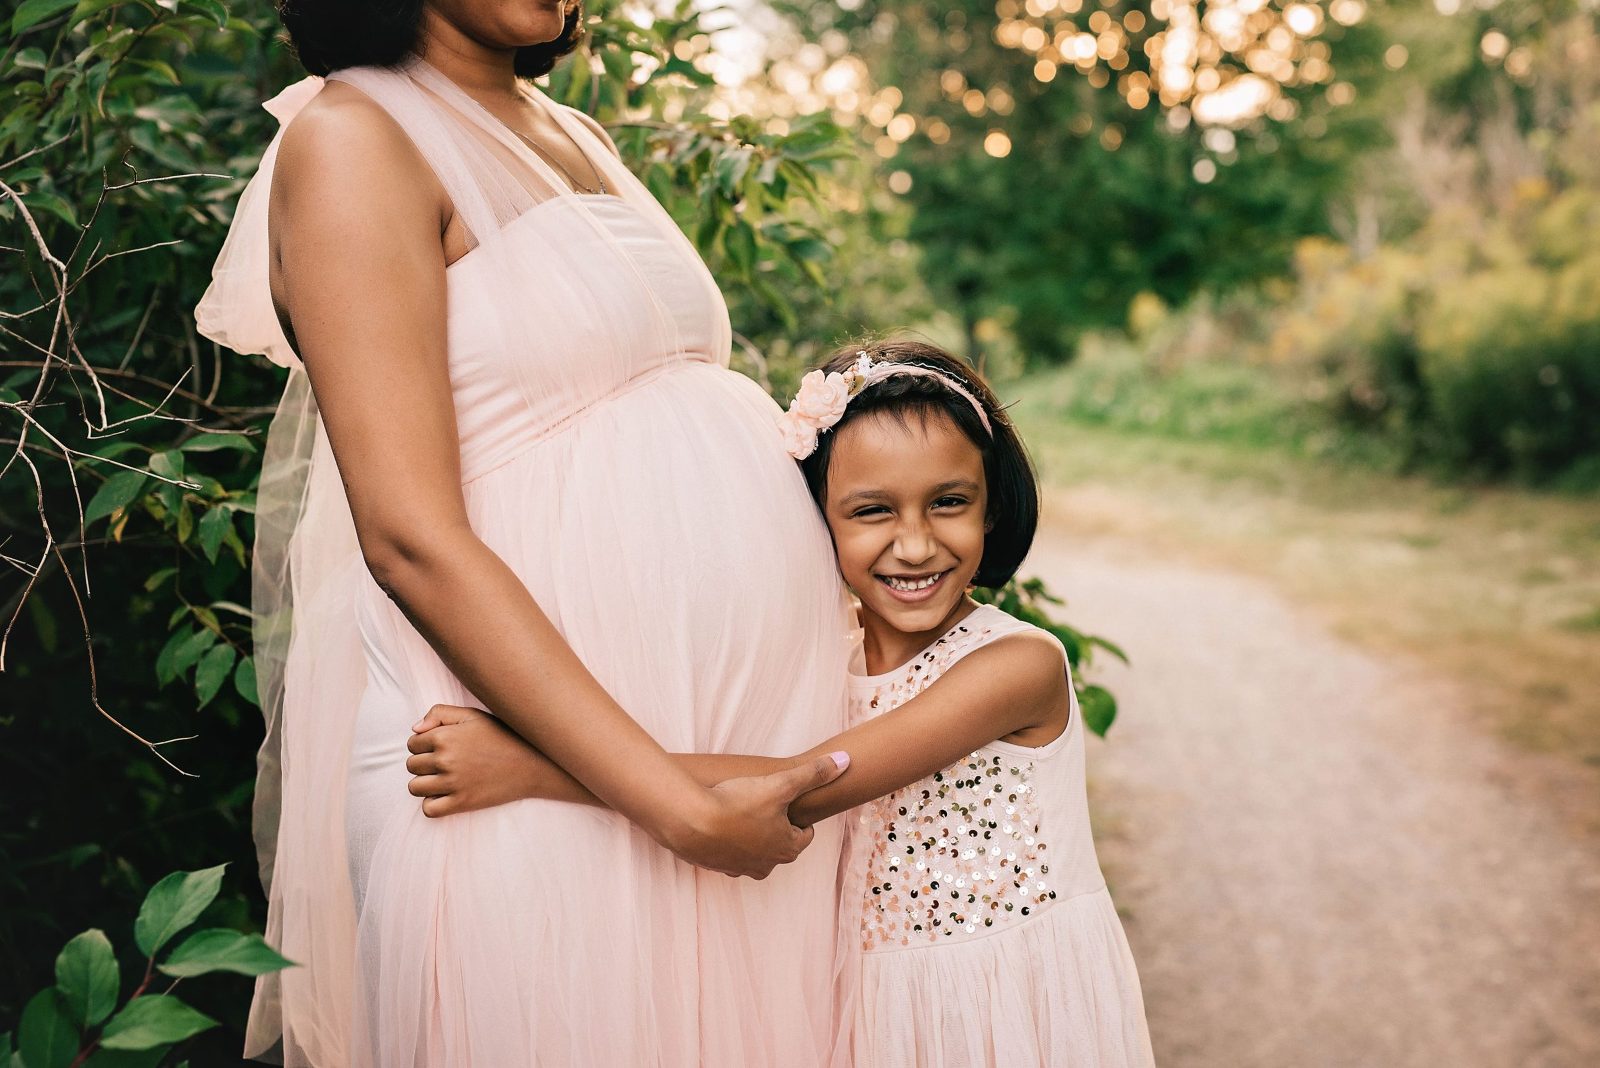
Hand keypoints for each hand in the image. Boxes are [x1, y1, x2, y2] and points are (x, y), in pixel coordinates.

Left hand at [407, 703, 559, 816]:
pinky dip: (431, 803)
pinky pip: (429, 809)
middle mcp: (445, 760)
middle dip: (423, 762)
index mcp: (445, 736)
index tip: (439, 746)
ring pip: (415, 787)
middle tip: (444, 762)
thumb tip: (415, 729)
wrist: (532, 763)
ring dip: (424, 783)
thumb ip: (440, 713)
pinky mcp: (462, 803)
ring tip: (442, 778)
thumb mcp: (473, 715)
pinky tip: (445, 794)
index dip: (423, 744)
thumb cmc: (502, 736)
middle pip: (412, 765)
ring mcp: (453, 783)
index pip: (412, 743)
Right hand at [664, 753, 849, 879]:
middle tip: (766, 805)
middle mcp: (766, 866)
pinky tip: (718, 821)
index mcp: (787, 849)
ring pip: (753, 851)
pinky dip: (727, 840)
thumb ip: (813, 773)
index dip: (799, 816)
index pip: (804, 835)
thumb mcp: (781, 784)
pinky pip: (728, 853)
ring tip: (740, 812)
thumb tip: (846, 761)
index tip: (790, 802)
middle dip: (775, 827)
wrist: (689, 821)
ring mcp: (739, 869)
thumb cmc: (738, 804)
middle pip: (779, 844)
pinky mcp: (715, 867)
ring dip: (750, 835)